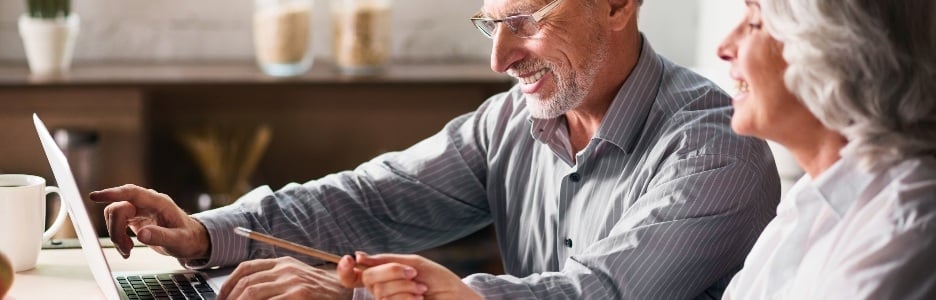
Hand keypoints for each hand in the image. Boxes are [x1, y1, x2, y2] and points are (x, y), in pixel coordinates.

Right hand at [90, 184, 209, 258]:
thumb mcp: (178, 240)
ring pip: (114, 216)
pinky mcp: (134, 218)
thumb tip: (142, 234)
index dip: (113, 193)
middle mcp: (147, 203)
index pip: (132, 193)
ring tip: (128, 249)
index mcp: (159, 202)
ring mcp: (139, 210)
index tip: (95, 196)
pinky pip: (117, 223)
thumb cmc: (188, 237)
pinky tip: (127, 248)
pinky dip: (117, 237)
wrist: (191, 240)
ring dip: (116, 234)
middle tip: (126, 248)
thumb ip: (161, 236)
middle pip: (119, 208)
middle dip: (116, 229)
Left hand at [218, 256, 351, 299]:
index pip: (245, 269)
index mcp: (283, 263)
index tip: (221, 298)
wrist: (346, 293)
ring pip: (252, 293)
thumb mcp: (297, 278)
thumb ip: (275, 280)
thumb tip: (247, 292)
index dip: (228, 285)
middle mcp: (285, 269)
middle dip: (229, 298)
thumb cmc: (321, 292)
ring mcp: (292, 283)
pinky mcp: (298, 295)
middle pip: (246, 282)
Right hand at [337, 252, 481, 299]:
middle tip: (413, 273)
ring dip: (405, 286)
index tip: (349, 259)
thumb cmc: (438, 280)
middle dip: (391, 272)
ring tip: (421, 289)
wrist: (456, 298)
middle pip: (368, 279)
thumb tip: (359, 257)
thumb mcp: (413, 263)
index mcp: (383, 276)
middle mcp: (381, 291)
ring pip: (381, 292)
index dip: (345, 269)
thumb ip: (386, 261)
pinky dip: (407, 297)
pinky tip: (420, 299)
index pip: (354, 276)